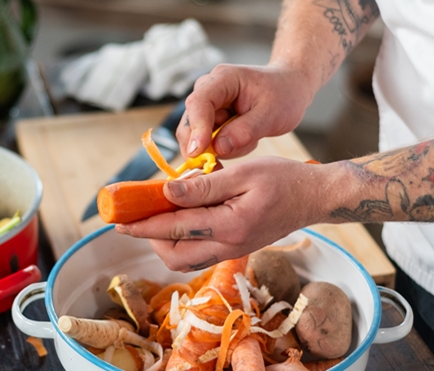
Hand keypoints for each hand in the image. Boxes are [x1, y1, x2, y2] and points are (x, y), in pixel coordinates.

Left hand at [114, 157, 331, 270]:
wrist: (314, 197)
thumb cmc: (283, 179)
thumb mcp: (243, 173)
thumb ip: (204, 186)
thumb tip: (167, 192)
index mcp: (230, 226)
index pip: (174, 229)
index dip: (143, 226)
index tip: (119, 222)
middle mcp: (229, 246)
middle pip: (174, 256)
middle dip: (149, 238)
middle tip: (136, 216)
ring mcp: (232, 252)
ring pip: (184, 261)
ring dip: (163, 242)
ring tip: (155, 216)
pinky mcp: (235, 250)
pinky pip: (198, 255)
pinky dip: (181, 242)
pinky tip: (178, 219)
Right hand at [178, 64, 315, 159]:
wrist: (288, 88)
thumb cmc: (283, 95)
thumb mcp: (271, 115)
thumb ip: (245, 131)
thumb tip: (218, 148)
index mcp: (222, 79)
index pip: (199, 103)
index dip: (196, 129)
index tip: (198, 152)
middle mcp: (207, 90)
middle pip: (189, 123)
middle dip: (201, 147)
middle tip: (220, 165)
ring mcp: (207, 106)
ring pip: (195, 136)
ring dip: (217, 148)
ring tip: (249, 140)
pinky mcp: (209, 119)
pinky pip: (206, 142)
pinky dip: (223, 148)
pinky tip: (244, 140)